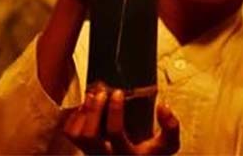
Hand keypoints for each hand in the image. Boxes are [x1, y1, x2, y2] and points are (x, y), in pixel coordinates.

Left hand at [63, 87, 179, 154]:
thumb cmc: (151, 155)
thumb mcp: (167, 145)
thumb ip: (171, 127)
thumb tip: (163, 106)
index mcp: (127, 155)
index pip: (115, 133)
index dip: (115, 110)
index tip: (118, 93)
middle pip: (89, 136)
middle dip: (94, 110)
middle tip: (102, 92)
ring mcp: (93, 155)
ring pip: (77, 135)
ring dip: (83, 113)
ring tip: (92, 97)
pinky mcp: (84, 150)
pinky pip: (70, 133)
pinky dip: (75, 117)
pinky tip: (86, 106)